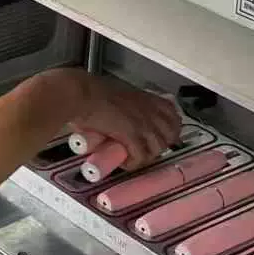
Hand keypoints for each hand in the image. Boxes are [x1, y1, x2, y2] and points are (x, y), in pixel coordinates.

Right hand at [66, 73, 180, 171]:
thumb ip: (126, 104)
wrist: (80, 94)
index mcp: (147, 99)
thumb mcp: (117, 93)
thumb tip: (122, 114)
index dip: (170, 130)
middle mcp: (149, 111)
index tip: (162, 137)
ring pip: (158, 148)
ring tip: (133, 158)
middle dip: (160, 145)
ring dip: (146, 156)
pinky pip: (140, 157)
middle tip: (145, 150)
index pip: (173, 116)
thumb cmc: (91, 91)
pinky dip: (133, 163)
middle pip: (170, 134)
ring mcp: (142, 124)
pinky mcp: (131, 136)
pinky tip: (125, 163)